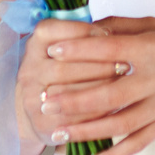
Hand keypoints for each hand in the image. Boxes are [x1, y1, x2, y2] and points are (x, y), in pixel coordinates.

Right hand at [15, 16, 117, 154]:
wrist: (41, 108)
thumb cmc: (65, 71)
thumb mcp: (69, 47)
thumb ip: (86, 37)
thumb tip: (111, 34)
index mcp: (34, 45)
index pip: (53, 31)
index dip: (83, 33)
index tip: (110, 36)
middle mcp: (28, 70)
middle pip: (63, 67)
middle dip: (98, 66)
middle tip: (126, 65)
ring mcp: (31, 99)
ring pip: (68, 94)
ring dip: (99, 90)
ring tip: (124, 86)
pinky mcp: (42, 124)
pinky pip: (73, 118)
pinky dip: (96, 112)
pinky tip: (115, 107)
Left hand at [29, 15, 154, 154]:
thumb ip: (126, 27)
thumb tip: (91, 26)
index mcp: (154, 50)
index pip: (111, 51)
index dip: (80, 51)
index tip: (52, 52)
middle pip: (110, 93)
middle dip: (74, 98)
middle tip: (44, 100)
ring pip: (119, 123)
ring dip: (85, 130)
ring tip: (56, 133)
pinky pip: (136, 145)